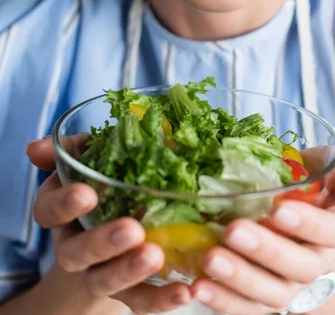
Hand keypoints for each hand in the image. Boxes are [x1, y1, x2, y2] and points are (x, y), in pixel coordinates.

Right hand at [26, 137, 191, 313]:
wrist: (114, 228)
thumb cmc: (106, 182)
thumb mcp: (91, 158)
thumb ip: (73, 150)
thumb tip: (38, 148)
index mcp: (62, 211)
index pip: (49, 211)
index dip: (64, 204)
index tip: (87, 194)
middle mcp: (74, 246)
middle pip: (76, 252)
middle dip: (102, 242)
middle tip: (132, 229)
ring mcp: (98, 272)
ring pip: (104, 281)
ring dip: (128, 271)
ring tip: (156, 257)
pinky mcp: (126, 292)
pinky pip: (139, 301)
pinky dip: (160, 299)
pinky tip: (184, 290)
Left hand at [190, 148, 334, 313]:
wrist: (296, 212)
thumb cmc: (311, 180)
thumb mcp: (330, 166)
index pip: (332, 231)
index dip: (307, 224)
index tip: (277, 210)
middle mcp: (319, 260)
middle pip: (301, 267)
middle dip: (266, 250)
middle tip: (232, 231)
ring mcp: (291, 284)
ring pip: (273, 293)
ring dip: (241, 279)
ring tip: (210, 260)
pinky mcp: (264, 298)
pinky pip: (247, 307)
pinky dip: (224, 300)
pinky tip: (200, 287)